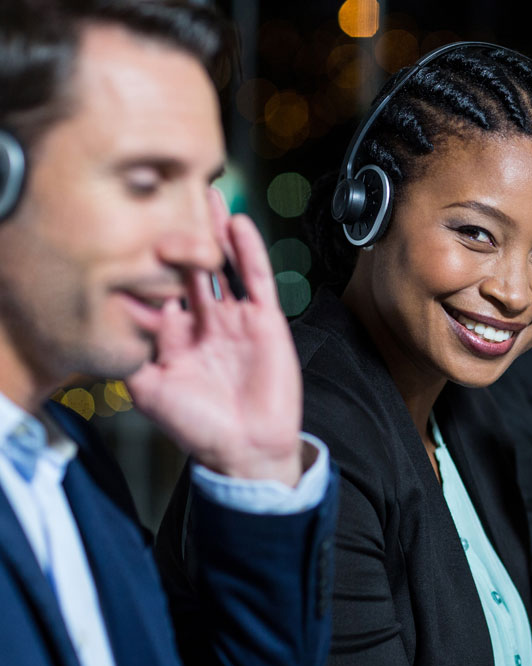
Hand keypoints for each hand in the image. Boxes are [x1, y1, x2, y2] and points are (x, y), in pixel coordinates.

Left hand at [126, 189, 305, 485]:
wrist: (244, 448)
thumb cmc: (199, 428)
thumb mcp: (149, 392)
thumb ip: (130, 357)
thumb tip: (111, 322)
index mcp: (177, 337)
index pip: (160, 288)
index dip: (148, 262)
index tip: (134, 230)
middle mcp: (206, 322)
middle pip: (192, 268)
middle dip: (182, 235)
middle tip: (171, 198)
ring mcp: (237, 320)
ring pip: (224, 267)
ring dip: (215, 233)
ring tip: (207, 196)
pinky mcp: (265, 321)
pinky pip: (257, 280)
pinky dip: (249, 252)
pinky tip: (238, 225)